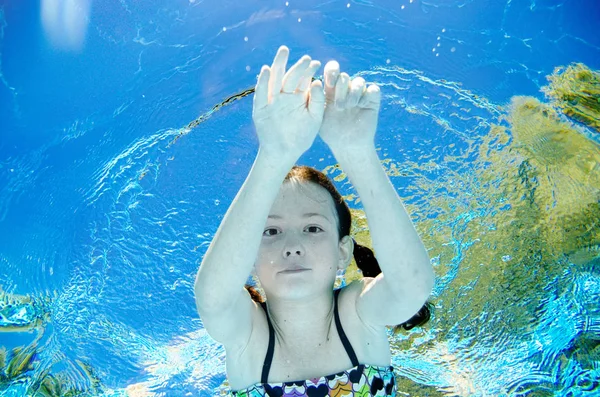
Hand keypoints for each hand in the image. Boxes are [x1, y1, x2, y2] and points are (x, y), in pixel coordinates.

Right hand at [253, 46, 324, 160]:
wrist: (284, 153)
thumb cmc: (301, 137)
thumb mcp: (314, 119)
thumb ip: (317, 101)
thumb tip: (317, 82)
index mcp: (298, 97)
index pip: (303, 80)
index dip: (308, 71)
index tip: (315, 63)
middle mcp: (285, 96)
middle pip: (289, 76)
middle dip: (296, 66)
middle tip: (304, 57)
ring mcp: (272, 101)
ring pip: (275, 79)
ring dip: (278, 65)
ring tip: (284, 51)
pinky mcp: (261, 109)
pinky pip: (261, 93)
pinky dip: (263, 82)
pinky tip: (266, 70)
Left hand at [319, 61, 380, 153]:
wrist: (346, 146)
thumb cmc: (330, 132)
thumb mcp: (319, 115)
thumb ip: (316, 99)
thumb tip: (314, 82)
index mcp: (331, 90)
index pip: (332, 70)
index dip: (332, 71)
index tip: (330, 83)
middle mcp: (346, 89)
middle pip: (344, 76)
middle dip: (341, 89)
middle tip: (339, 107)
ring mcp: (359, 94)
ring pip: (359, 81)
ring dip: (353, 93)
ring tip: (349, 107)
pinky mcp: (372, 101)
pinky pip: (373, 89)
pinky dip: (368, 95)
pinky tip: (362, 105)